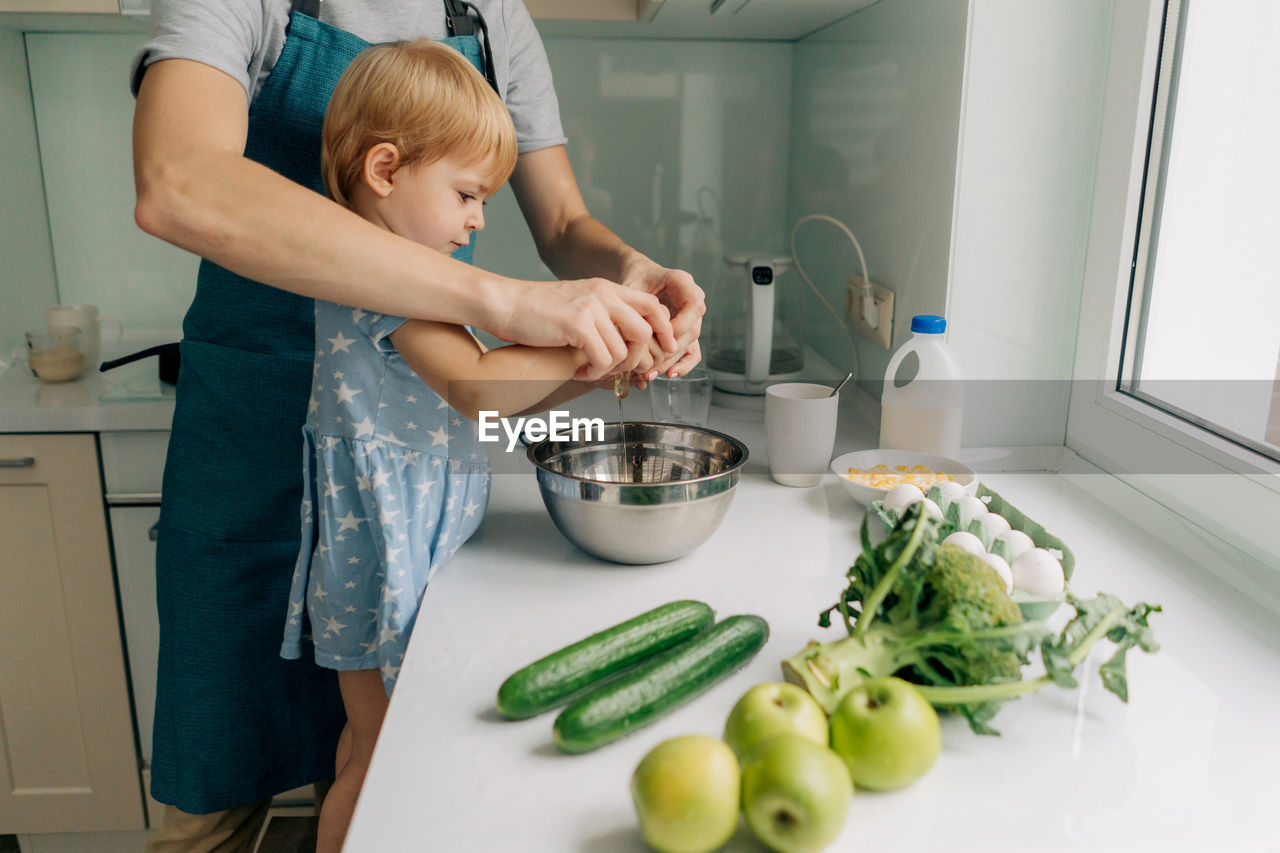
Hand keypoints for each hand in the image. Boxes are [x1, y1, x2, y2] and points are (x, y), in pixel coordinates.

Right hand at [496, 277, 673, 380]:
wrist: (505, 304)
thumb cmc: (537, 311)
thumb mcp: (578, 304)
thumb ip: (604, 317)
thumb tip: (627, 345)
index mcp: (607, 288)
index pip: (652, 305)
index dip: (663, 330)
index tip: (660, 351)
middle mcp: (604, 294)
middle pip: (644, 331)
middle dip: (638, 359)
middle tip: (620, 371)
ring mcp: (591, 308)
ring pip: (622, 351)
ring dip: (608, 369)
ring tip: (589, 369)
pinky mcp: (577, 324)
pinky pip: (602, 359)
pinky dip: (593, 372)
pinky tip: (579, 371)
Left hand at [618, 260, 705, 379]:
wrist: (636, 281)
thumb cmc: (633, 281)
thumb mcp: (630, 287)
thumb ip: (633, 304)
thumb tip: (632, 333)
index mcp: (683, 282)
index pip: (694, 305)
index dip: (681, 324)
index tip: (662, 337)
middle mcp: (692, 300)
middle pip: (693, 330)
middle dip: (672, 350)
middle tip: (651, 363)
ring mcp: (691, 318)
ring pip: (690, 344)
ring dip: (671, 361)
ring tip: (650, 373)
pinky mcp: (686, 333)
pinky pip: (693, 352)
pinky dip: (683, 365)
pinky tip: (669, 375)